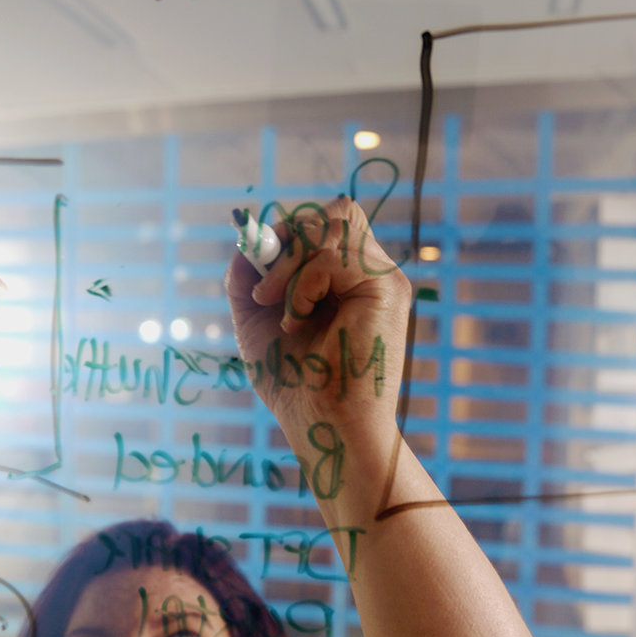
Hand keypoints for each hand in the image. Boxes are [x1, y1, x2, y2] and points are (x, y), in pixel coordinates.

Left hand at [223, 196, 412, 442]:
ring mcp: (383, 278)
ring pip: (335, 225)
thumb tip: (247, 238)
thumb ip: (248, 276)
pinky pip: (335, 253)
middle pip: (335, 213)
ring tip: (281, 310)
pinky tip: (296, 319)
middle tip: (265, 291)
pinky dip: (303, 282)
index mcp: (347, 277)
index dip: (289, 233)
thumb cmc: (293, 383)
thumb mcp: (255, 319)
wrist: (322, 423)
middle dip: (288, 242)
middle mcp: (370, 273)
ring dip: (291, 264)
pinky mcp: (388, 289)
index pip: (327, 222)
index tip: (258, 273)